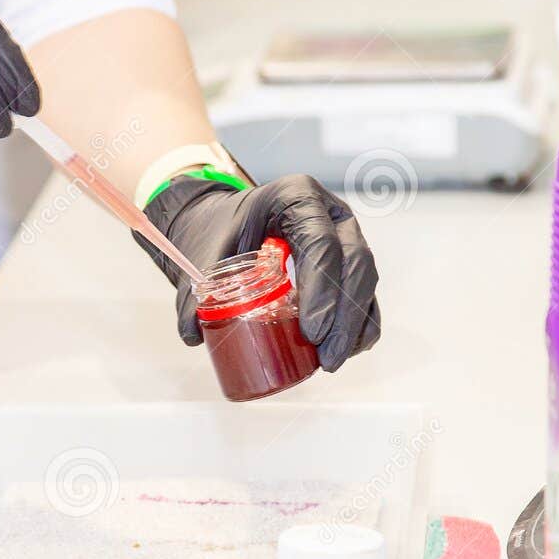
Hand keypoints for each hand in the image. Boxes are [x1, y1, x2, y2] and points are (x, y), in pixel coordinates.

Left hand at [139, 174, 381, 371]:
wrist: (229, 223)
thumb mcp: (205, 253)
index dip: (321, 289)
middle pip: (354, 263)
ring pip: (366, 280)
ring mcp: (346, 236)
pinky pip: (365, 294)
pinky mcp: (350, 262)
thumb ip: (196, 293)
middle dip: (343, 316)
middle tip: (325, 356)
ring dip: (354, 325)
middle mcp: (330, 213)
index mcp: (297, 197)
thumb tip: (193, 334)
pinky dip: (360, 325)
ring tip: (331, 361)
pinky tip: (344, 351)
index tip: (311, 330)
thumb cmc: (222, 232)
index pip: (320, 242)